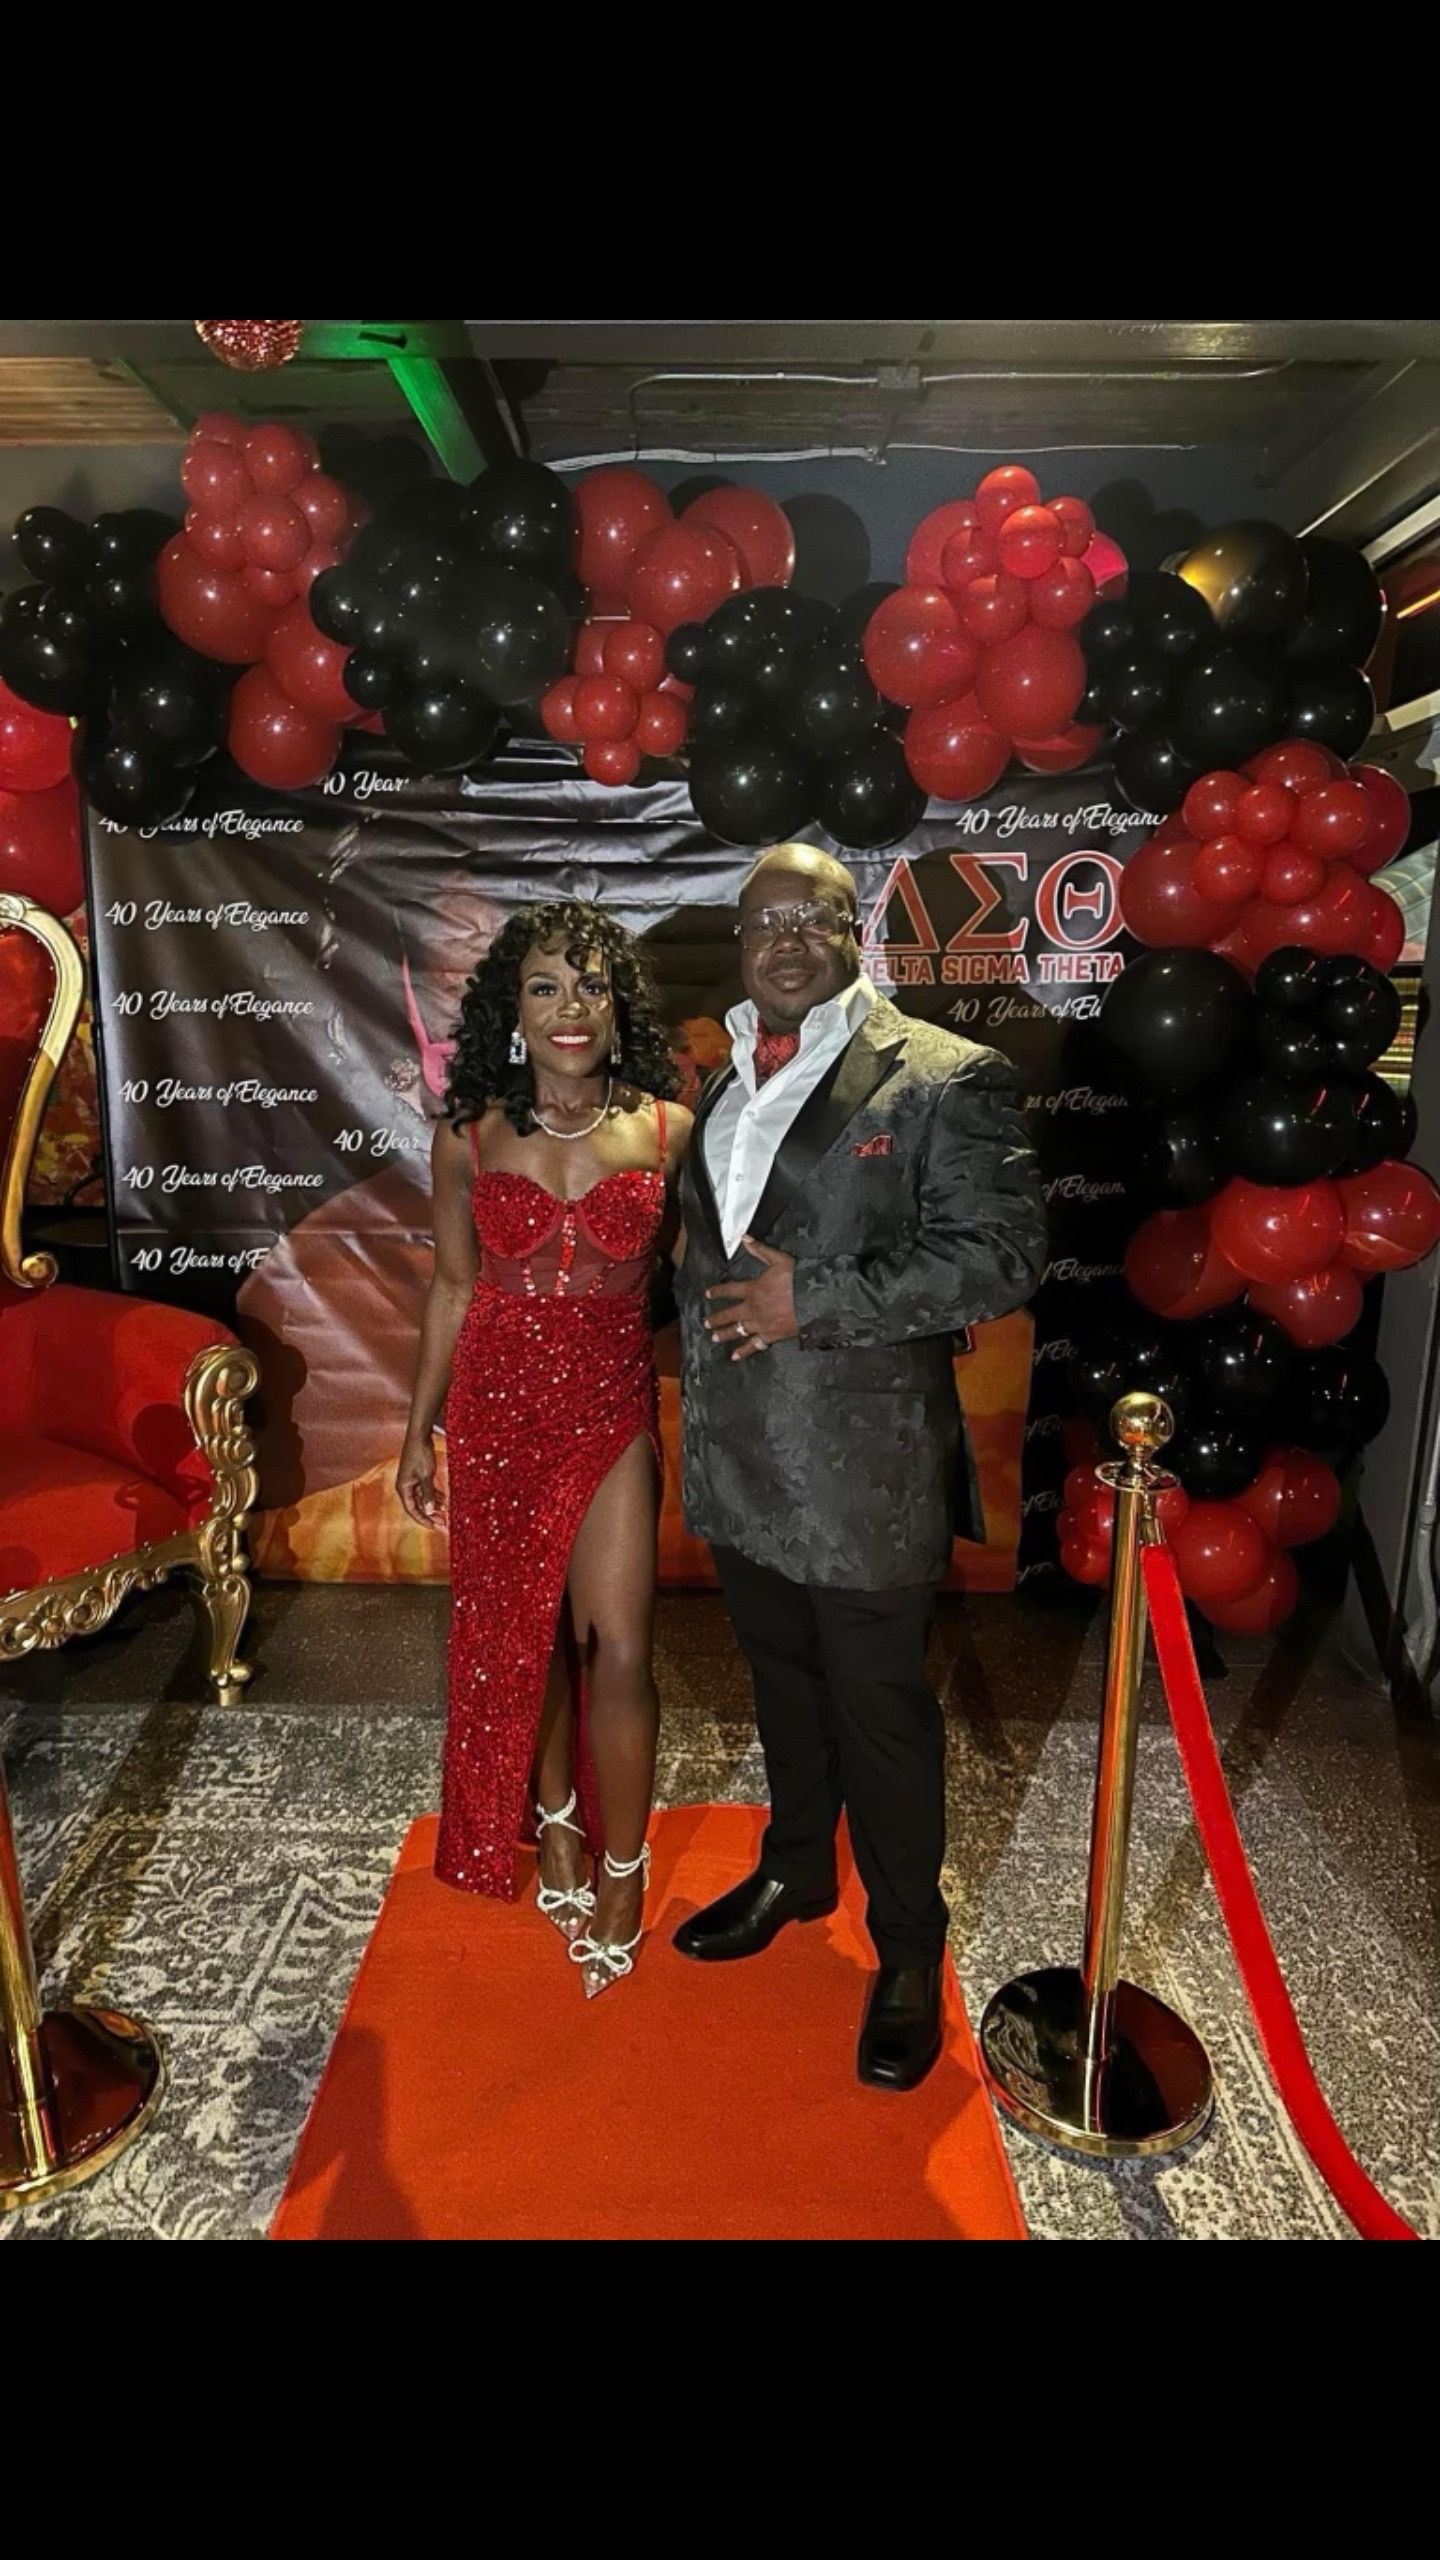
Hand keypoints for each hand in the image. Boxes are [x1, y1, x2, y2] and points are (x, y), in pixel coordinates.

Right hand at [396, 1430, 444, 1527]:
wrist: (419, 1435)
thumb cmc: (420, 1454)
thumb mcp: (426, 1475)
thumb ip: (428, 1494)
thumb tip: (429, 1511)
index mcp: (403, 1488)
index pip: (412, 1510)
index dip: (423, 1520)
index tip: (435, 1527)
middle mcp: (406, 1486)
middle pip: (418, 1505)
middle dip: (431, 1514)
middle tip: (444, 1523)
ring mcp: (412, 1480)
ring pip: (423, 1498)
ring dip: (434, 1505)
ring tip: (446, 1513)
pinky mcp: (419, 1475)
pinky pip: (426, 1489)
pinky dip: (435, 1495)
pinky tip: (445, 1500)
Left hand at [705, 1236, 797, 1360]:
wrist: (812, 1300)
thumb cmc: (796, 1279)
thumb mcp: (779, 1259)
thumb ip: (760, 1250)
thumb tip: (744, 1238)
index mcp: (752, 1290)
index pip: (729, 1290)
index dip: (717, 1292)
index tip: (708, 1294)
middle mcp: (751, 1309)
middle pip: (729, 1314)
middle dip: (716, 1319)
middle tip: (706, 1323)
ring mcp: (759, 1324)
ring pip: (737, 1331)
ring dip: (724, 1334)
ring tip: (714, 1338)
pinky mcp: (770, 1336)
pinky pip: (753, 1345)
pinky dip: (743, 1351)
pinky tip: (734, 1357)